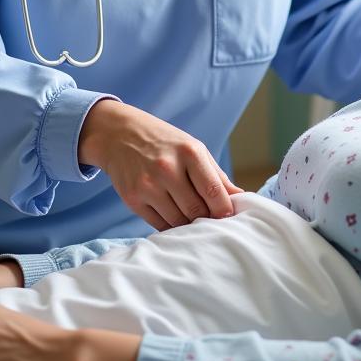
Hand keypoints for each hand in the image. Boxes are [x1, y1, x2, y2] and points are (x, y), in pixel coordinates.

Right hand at [78, 99, 242, 230]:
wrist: (120, 134)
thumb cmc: (164, 142)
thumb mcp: (193, 149)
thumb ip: (216, 176)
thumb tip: (240, 198)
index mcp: (189, 152)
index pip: (213, 191)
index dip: (224, 209)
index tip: (229, 216)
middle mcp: (168, 168)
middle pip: (196, 210)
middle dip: (206, 218)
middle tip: (210, 219)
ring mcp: (148, 185)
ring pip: (178, 221)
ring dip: (188, 224)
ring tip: (191, 216)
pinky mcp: (132, 199)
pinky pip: (159, 225)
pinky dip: (170, 226)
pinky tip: (173, 216)